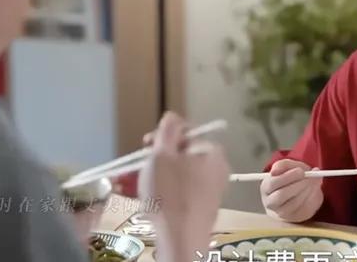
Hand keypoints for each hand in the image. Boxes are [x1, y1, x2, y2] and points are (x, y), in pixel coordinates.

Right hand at [137, 112, 228, 257]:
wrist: (181, 240)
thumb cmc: (171, 193)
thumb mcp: (162, 154)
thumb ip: (167, 130)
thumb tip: (172, 116)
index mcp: (212, 152)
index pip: (187, 132)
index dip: (163, 135)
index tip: (146, 144)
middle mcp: (217, 169)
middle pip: (182, 154)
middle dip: (158, 158)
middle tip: (141, 166)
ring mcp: (211, 190)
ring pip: (178, 174)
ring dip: (157, 175)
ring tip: (138, 184)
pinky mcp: (202, 208)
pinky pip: (181, 192)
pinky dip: (164, 192)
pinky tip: (150, 199)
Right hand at [260, 159, 322, 222]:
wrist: (294, 193)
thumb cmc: (289, 178)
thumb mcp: (287, 167)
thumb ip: (289, 165)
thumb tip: (300, 169)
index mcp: (266, 187)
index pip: (272, 184)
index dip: (287, 177)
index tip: (301, 171)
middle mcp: (270, 203)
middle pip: (281, 195)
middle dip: (297, 185)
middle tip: (309, 178)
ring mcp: (281, 213)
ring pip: (293, 203)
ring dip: (306, 191)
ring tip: (313, 183)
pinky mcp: (294, 217)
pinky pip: (303, 209)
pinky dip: (312, 199)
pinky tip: (314, 190)